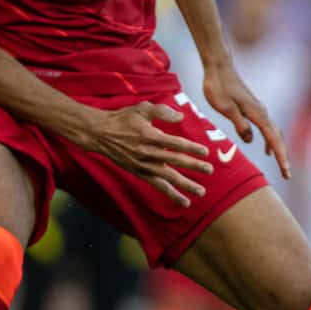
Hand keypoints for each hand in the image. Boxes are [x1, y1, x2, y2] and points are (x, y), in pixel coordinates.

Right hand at [85, 102, 212, 206]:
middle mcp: (148, 153)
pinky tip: (183, 201)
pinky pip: (157, 185)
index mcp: (150, 136)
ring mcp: (143, 165)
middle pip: (175, 161)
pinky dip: (170, 194)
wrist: (100, 134)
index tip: (206, 152)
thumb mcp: (142, 108)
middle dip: (194, 166)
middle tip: (210, 170)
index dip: (191, 148)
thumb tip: (180, 116)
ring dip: (185, 185)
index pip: (176, 143)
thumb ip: (162, 111)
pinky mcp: (139, 173)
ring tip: (201, 192)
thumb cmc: (123, 119)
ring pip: (168, 177)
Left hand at [203, 60, 291, 178]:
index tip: (287, 172)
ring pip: (273, 132)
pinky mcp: (253, 108)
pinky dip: (270, 139)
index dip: (281, 157)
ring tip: (281, 164)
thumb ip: (240, 124)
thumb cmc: (219, 86)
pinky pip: (267, 127)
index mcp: (257, 113)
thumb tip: (251, 140)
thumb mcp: (226, 108)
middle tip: (287, 174)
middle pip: (277, 137)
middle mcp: (262, 112)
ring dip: (278, 148)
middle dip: (283, 156)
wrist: (219, 67)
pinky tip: (266, 147)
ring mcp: (258, 109)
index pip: (273, 139)